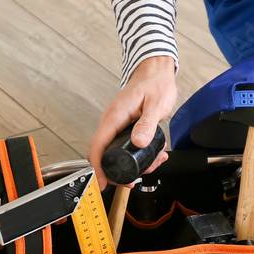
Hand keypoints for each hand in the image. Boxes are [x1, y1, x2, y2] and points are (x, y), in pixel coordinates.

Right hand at [88, 55, 176, 189]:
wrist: (155, 71)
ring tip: (152, 164)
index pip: (98, 147)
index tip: (101, 182)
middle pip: (104, 155)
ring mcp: (117, 126)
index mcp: (114, 117)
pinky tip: (153, 156)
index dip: (98, 168)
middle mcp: (112, 122)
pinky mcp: (124, 128)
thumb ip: (147, 124)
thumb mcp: (156, 105)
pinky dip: (136, 156)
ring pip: (116, 153)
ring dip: (131, 165)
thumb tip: (138, 142)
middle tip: (132, 181)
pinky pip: (124, 147)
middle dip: (117, 172)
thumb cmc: (155, 82)